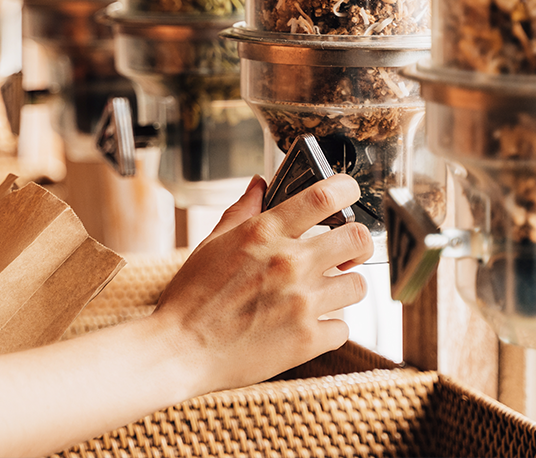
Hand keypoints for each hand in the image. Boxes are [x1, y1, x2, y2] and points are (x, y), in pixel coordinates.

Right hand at [143, 174, 370, 394]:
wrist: (177, 352)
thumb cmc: (191, 299)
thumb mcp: (211, 245)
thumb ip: (243, 212)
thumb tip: (260, 183)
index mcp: (264, 234)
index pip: (326, 196)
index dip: (348, 190)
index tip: (350, 197)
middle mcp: (289, 263)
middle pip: (359, 239)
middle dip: (358, 246)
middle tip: (345, 256)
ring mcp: (302, 302)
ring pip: (358, 286)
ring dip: (342, 290)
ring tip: (318, 297)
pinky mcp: (308, 339)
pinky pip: (343, 328)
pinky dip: (327, 330)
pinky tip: (303, 328)